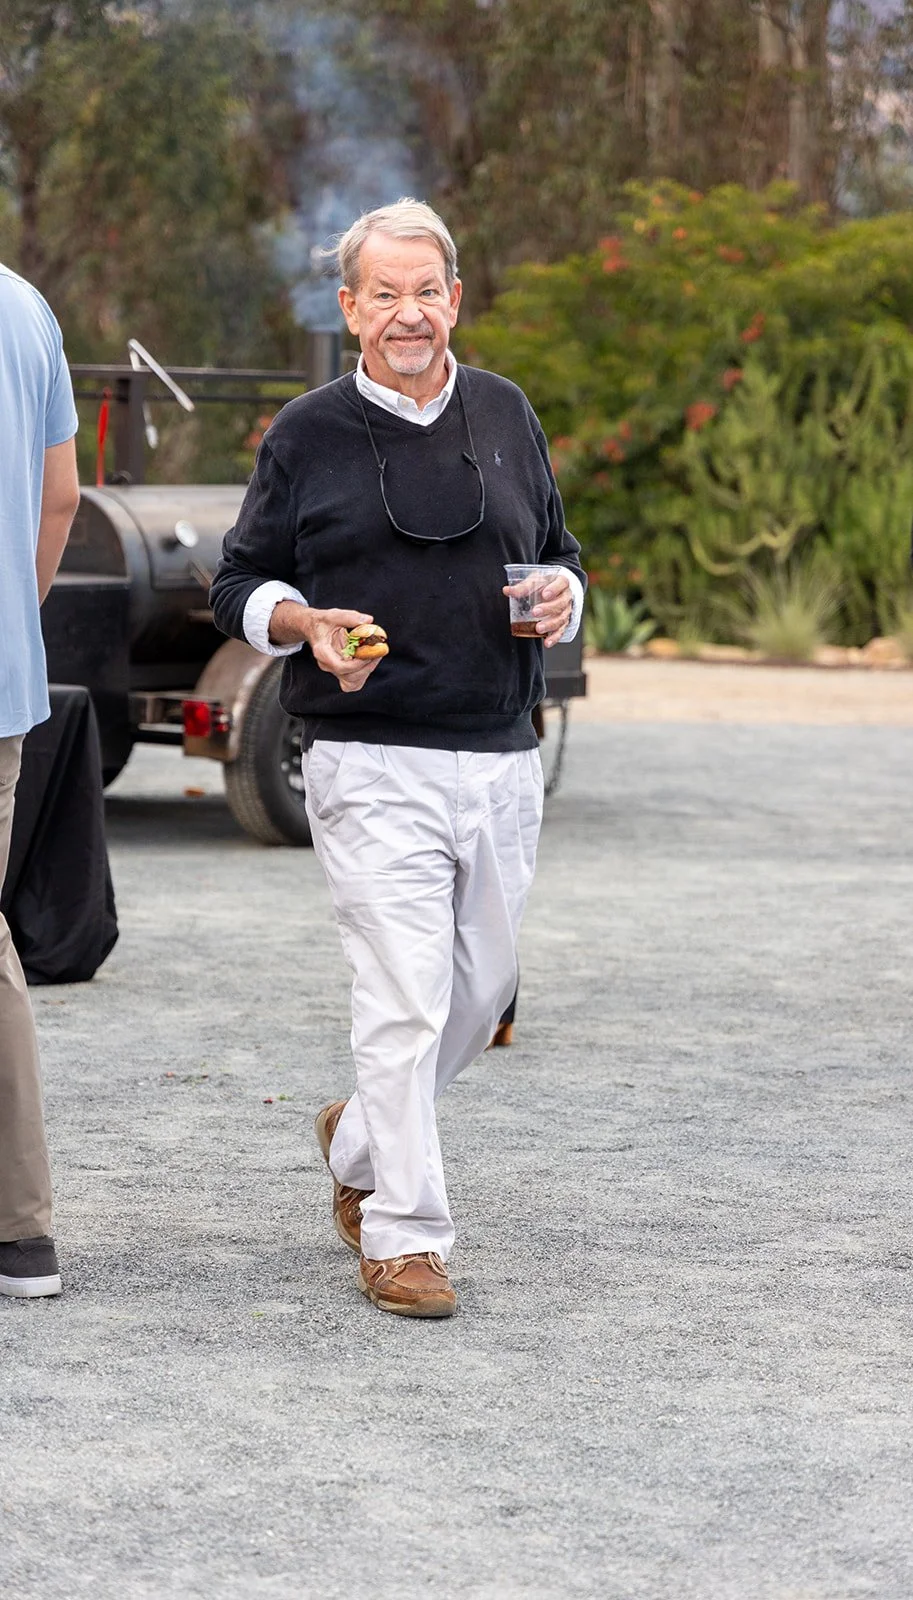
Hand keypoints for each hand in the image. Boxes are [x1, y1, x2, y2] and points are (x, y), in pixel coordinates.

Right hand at [270, 602, 384, 692]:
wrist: (313, 628)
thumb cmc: (322, 622)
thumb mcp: (334, 615)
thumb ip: (350, 617)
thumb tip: (368, 620)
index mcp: (322, 652)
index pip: (340, 667)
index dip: (357, 664)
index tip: (370, 653)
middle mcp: (327, 664)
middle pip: (349, 677)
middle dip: (367, 666)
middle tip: (378, 651)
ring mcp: (333, 670)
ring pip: (352, 682)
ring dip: (366, 671)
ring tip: (375, 655)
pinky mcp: (340, 672)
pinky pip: (353, 682)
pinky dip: (363, 674)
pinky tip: (368, 661)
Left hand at [501, 571, 572, 647]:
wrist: (554, 591)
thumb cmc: (545, 584)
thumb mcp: (535, 580)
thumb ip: (523, 587)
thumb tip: (507, 591)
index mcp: (561, 582)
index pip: (561, 583)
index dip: (554, 589)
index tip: (544, 594)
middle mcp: (566, 597)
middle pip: (561, 603)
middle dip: (548, 609)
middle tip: (535, 612)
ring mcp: (566, 611)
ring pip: (561, 619)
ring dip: (550, 625)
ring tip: (538, 628)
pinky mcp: (563, 623)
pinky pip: (560, 631)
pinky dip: (554, 638)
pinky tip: (547, 642)